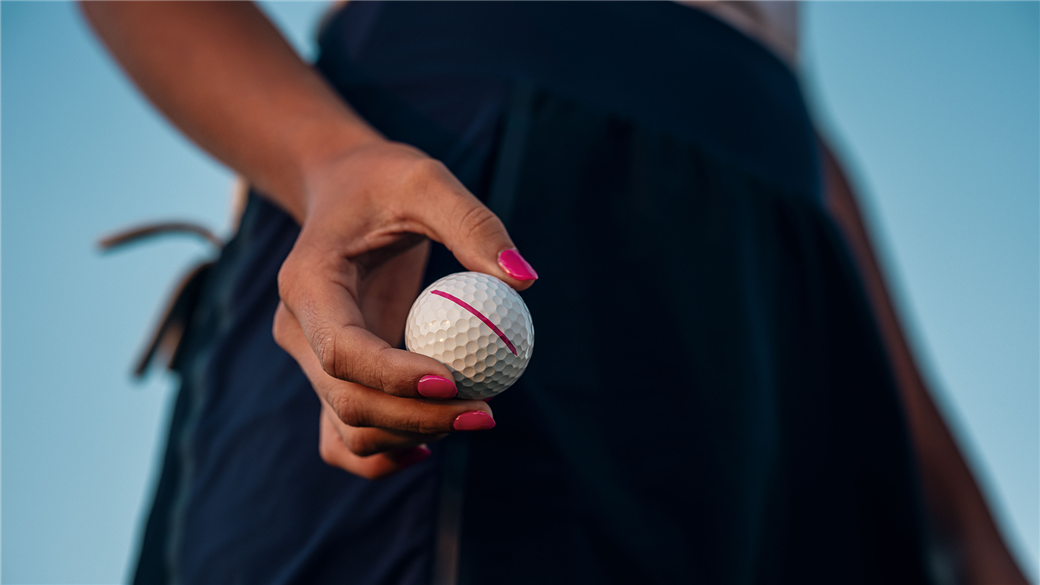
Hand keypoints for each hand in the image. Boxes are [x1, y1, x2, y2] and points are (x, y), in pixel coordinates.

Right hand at [273, 139, 537, 479]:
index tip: (456, 379)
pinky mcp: (330, 375)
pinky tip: (434, 442)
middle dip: (419, 418)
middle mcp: (298, 330)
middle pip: (348, 401)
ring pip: (348, 428)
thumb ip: (474, 224)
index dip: (396, 377)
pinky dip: (386, 451)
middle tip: (488, 411)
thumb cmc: (384, 180)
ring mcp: (310, 359)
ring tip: (476, 413)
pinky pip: (346, 433)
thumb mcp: (428, 180)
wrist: (342, 189)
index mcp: (307, 283)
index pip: (343, 350)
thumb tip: (523, 280)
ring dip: (411, 436)